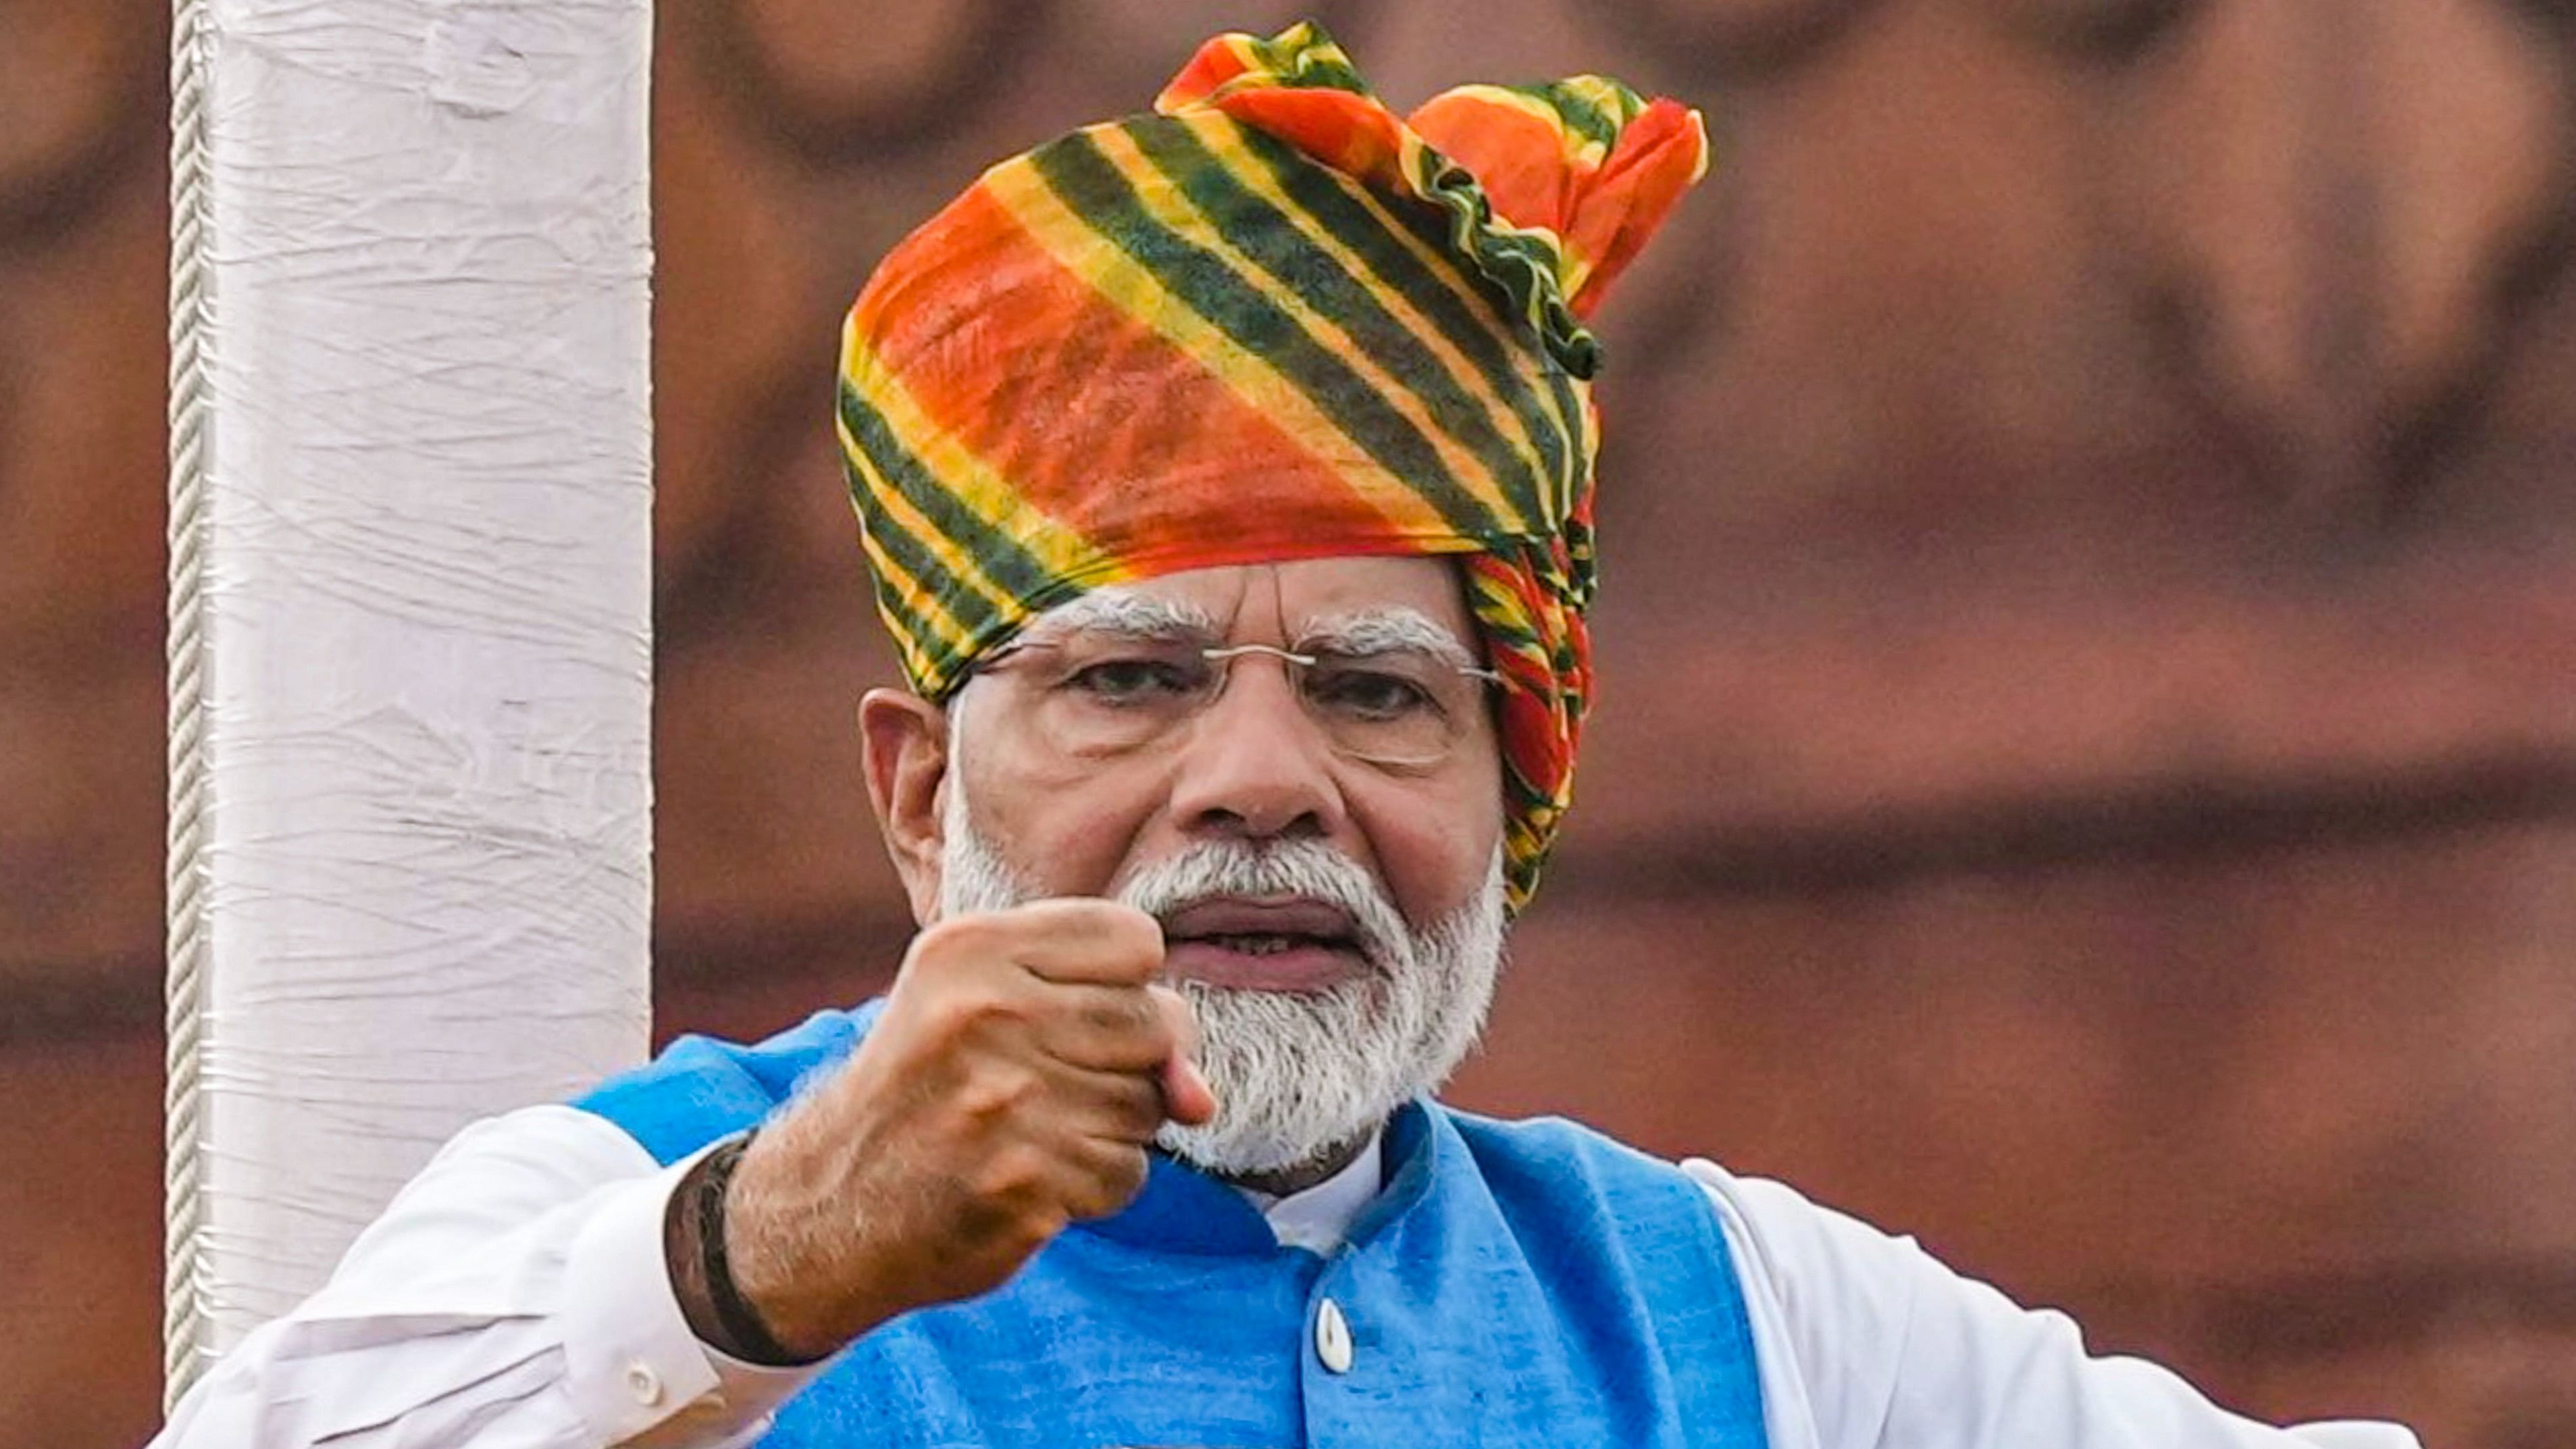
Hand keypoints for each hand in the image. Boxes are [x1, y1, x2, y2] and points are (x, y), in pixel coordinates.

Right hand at [714, 900, 1214, 1357]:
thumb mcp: (986, 1006)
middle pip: (1154, 1023)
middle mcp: (985, 1013)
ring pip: (1147, 1105)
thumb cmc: (930, 1088)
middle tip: (1052, 1083)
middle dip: (1129, 1062)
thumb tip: (1202, 1099)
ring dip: (1110, 1128)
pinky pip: (1125, 1174)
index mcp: (972, 947)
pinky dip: (1095, 1186)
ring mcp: (1004, 1102)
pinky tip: (1033, 1178)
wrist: (829, 1202)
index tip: (1071, 1011)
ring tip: (1033, 1130)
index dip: (1125, 983)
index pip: (1135, 939)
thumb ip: (1108, 1012)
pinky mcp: (1022, 1183)